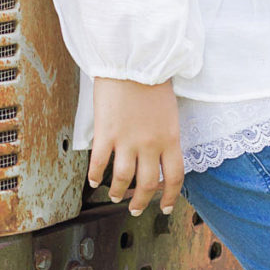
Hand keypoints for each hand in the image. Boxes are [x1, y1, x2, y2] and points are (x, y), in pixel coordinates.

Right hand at [89, 77, 183, 214]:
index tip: (165, 207)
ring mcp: (127, 141)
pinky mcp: (106, 133)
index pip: (174, 177)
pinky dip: (96, 175)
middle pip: (147, 185)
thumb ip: (167, 133)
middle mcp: (151, 145)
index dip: (170, 197)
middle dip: (141, 202)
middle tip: (136, 209)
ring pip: (123, 179)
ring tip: (115, 197)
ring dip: (118, 192)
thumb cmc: (154, 77)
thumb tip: (161, 151)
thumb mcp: (170, 110)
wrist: (134, 59)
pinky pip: (100, 162)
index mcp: (171, 138)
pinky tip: (95, 181)